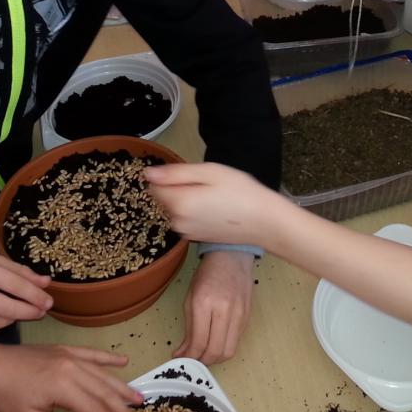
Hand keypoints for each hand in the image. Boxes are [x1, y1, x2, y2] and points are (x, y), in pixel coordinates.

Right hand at [0, 251, 52, 335]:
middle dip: (31, 311)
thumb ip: (20, 272)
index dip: (36, 295)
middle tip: (42, 311)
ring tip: (14, 308)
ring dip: (13, 317)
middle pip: (10, 309)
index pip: (16, 286)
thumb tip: (46, 283)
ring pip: (0, 322)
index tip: (49, 302)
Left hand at [0, 343, 140, 411]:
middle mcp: (72, 368)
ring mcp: (69, 356)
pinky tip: (123, 362)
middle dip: (120, 407)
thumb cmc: (4, 396)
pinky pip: (91, 354)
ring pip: (101, 373)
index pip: (94, 409)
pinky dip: (107, 359)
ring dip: (120, 387)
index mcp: (63, 387)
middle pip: (103, 391)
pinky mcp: (64, 349)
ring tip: (138, 397)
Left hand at [146, 162, 280, 246]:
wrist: (264, 222)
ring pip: (174, 209)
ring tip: (213, 196)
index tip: (189, 174)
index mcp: (179, 202)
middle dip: (176, 188)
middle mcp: (177, 221)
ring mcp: (186, 232)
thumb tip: (147, 174)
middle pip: (163, 199)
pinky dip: (193, 212)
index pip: (153, 186)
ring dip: (185, 200)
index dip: (168, 176)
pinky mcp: (195, 238)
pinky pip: (185, 220)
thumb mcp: (210, 172)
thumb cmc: (241, 192)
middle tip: (206, 183)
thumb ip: (176, 173)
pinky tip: (214, 208)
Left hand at [175, 250, 254, 364]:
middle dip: (202, 361)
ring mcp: (239, 314)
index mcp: (204, 303)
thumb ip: (189, 328)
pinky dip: (225, 347)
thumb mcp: (190, 298)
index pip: (199, 342)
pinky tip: (216, 343)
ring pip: (229, 351)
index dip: (189, 356)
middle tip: (193, 360)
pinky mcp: (247, 316)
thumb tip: (183, 352)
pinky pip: (236, 341)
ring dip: (215, 358)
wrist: (232, 256)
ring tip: (205, 354)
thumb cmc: (207, 275)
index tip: (181, 358)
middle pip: (216, 351)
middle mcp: (224, 310)